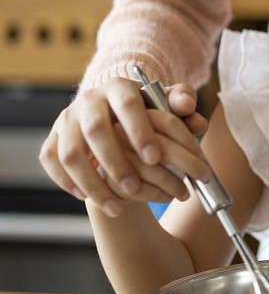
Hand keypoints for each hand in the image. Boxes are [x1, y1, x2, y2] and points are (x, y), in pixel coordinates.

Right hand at [40, 77, 209, 216]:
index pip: (128, 105)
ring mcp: (67, 120)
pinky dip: (67, 182)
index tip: (155, 158)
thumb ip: (183, 104)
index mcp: (119, 87)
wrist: (112, 111)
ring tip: (116, 206)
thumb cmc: (146, 110)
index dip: (140, 132)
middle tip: (135, 188)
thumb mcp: (166, 102)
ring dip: (92, 182)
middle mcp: (89, 100)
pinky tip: (89, 198)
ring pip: (70, 152)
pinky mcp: (53, 138)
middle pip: (96, 129)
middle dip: (116, 162)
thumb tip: (192, 113)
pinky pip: (52, 161)